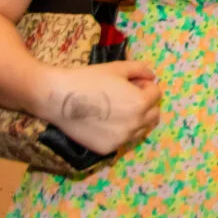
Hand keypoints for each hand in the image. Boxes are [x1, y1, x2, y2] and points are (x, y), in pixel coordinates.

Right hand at [43, 59, 161, 155]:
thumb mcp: (117, 68)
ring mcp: (121, 140)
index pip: (156, 95)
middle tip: (128, 97)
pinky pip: (122, 140)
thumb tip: (152, 76)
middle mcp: (134, 125)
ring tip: (117, 109)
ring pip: (140, 131)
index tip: (133, 83)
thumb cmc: (89, 79)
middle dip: (146, 104)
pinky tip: (105, 121)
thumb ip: (140, 70)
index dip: (146, 86)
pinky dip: (120, 131)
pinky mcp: (107, 149)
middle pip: (153, 116)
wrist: (60, 98)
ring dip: (136, 120)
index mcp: (140, 103)